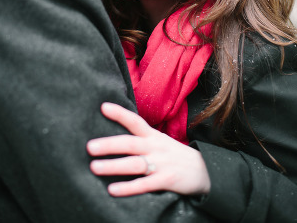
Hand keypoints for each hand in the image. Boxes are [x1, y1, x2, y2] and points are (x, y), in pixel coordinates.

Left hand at [86, 102, 210, 196]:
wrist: (207, 171)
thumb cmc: (173, 155)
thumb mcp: (159, 141)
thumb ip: (139, 138)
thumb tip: (110, 136)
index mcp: (153, 136)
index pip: (135, 121)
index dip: (120, 114)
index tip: (103, 107)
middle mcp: (156, 147)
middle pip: (130, 143)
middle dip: (109, 145)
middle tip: (89, 147)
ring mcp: (162, 164)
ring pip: (135, 164)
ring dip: (113, 166)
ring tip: (94, 167)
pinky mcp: (167, 181)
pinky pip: (145, 184)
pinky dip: (129, 188)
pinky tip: (113, 189)